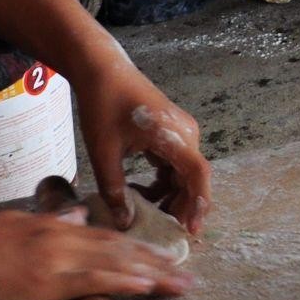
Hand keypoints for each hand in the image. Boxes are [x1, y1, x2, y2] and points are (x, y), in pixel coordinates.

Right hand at [0, 203, 193, 299]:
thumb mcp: (21, 222)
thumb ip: (54, 220)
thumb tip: (81, 215)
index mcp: (60, 229)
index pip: (109, 237)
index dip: (140, 248)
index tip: (164, 256)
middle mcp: (67, 241)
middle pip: (122, 250)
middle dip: (157, 263)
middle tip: (187, 274)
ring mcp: (60, 260)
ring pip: (116, 264)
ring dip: (152, 275)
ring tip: (180, 283)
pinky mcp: (50, 281)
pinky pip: (95, 280)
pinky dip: (124, 282)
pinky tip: (147, 286)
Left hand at [70, 53, 212, 234]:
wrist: (102, 70)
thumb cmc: (103, 105)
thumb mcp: (103, 152)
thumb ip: (115, 190)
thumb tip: (125, 222)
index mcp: (173, 135)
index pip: (197, 175)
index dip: (198, 204)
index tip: (191, 230)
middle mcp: (185, 134)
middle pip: (192, 178)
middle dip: (179, 206)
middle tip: (160, 229)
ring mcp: (180, 132)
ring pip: (183, 174)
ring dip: (168, 195)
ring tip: (142, 210)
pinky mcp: (171, 132)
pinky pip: (174, 164)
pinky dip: (162, 181)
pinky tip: (139, 191)